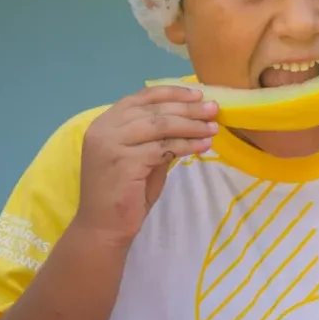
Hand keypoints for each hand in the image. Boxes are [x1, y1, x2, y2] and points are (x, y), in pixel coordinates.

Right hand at [78, 86, 219, 242]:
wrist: (103, 226)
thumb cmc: (125, 192)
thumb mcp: (142, 155)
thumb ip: (158, 136)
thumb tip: (193, 117)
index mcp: (105, 123)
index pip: (141, 97)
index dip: (171, 93)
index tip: (198, 94)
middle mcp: (104, 129)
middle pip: (154, 110)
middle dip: (188, 108)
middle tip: (214, 109)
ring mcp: (111, 144)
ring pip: (161, 125)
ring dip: (191, 125)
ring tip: (213, 128)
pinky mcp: (124, 161)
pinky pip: (164, 147)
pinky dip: (188, 145)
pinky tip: (203, 146)